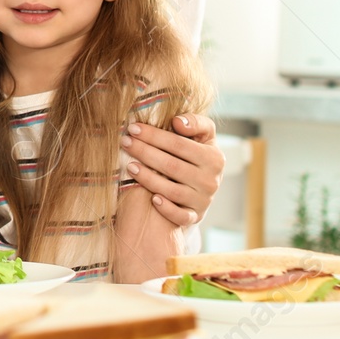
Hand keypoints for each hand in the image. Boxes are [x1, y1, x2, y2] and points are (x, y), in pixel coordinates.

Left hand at [118, 113, 223, 227]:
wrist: (205, 185)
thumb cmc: (197, 153)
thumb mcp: (203, 136)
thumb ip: (195, 123)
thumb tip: (177, 122)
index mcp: (214, 158)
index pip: (179, 144)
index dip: (154, 135)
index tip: (133, 128)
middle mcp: (211, 181)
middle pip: (172, 166)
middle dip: (145, 153)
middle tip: (125, 143)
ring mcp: (203, 200)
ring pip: (172, 191)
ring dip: (148, 178)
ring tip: (130, 166)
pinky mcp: (195, 216)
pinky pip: (181, 216)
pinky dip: (167, 209)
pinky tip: (152, 199)